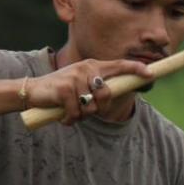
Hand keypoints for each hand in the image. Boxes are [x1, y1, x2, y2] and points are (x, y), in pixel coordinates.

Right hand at [25, 58, 153, 124]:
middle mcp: (86, 69)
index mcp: (92, 66)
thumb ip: (96, 89)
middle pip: (107, 94)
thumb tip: (111, 98)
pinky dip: (70, 119)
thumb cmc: (59, 92)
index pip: (118, 65)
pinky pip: (77, 112)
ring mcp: (76, 78)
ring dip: (81, 116)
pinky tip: (62, 116)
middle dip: (98, 109)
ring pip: (92, 107)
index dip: (135, 69)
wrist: (32, 91)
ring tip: (69, 111)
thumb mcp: (80, 86)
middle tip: (84, 111)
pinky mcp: (65, 89)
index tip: (150, 73)